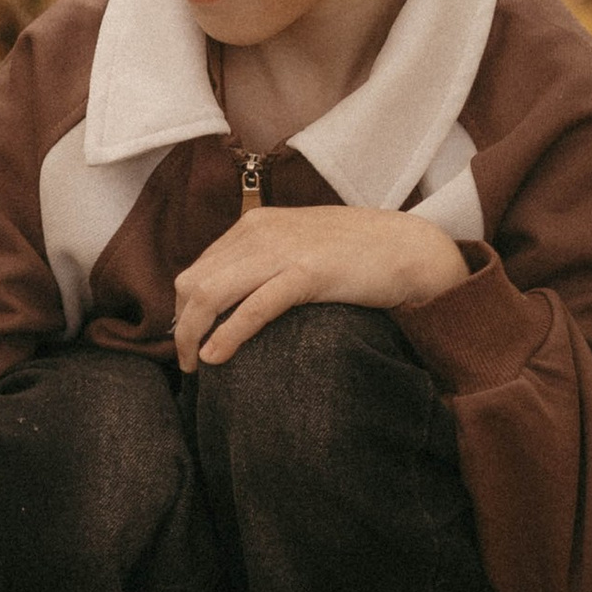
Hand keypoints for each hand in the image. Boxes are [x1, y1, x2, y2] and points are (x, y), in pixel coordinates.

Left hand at [173, 204, 467, 370]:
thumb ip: (266, 263)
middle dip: (181, 326)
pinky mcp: (307, 273)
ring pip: (210, 295)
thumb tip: (235, 296)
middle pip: (193, 283)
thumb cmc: (358, 254)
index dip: (184, 309)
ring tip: (195, 366)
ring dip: (192, 335)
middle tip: (187, 361)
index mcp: (255, 225)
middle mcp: (259, 233)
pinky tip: (214, 357)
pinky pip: (252, 307)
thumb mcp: (299, 247)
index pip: (197, 269)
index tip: (189, 339)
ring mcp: (282, 251)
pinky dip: (226, 334)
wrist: (410, 248)